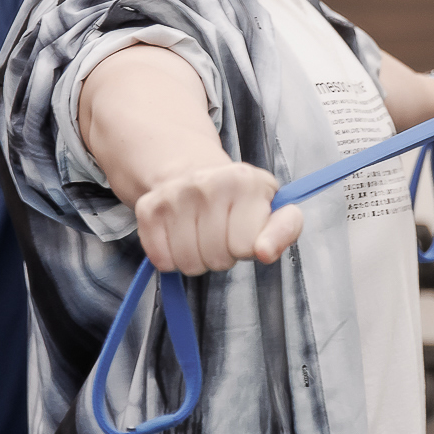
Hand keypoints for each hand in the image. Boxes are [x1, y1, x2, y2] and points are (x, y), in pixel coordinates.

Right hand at [133, 163, 302, 276]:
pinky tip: (178, 236)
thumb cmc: (236, 200)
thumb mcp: (270, 209)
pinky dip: (170, 258)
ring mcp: (175, 194)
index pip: (247, 246)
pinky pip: (162, 260)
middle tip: (220, 235)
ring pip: (188, 263)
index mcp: (245, 181)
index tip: (245, 232)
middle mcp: (207, 182)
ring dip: (196, 260)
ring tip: (200, 236)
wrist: (189, 170)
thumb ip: (285, 229)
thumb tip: (265, 251)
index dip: (247, 248)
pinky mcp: (148, 208)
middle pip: (217, 258)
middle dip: (221, 256)